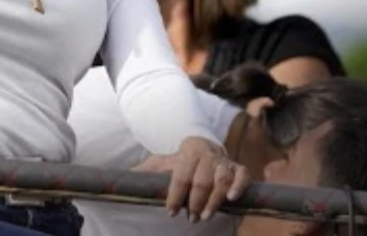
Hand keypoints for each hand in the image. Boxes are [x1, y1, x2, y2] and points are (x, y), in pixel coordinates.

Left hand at [132, 136, 249, 221]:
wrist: (204, 147)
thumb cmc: (180, 161)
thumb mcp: (161, 162)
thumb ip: (146, 171)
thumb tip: (124, 178)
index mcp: (188, 151)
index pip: (181, 175)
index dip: (175, 195)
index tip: (171, 211)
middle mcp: (208, 155)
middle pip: (202, 180)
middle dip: (195, 202)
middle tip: (190, 218)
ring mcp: (224, 161)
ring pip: (221, 180)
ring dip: (214, 200)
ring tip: (204, 216)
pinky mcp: (238, 168)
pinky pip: (242, 175)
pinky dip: (238, 186)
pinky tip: (231, 199)